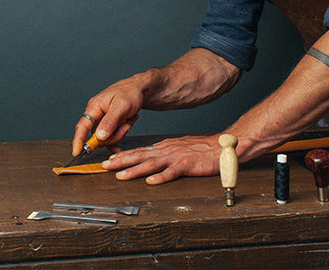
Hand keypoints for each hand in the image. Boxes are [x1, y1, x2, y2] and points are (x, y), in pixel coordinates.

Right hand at [72, 72, 150, 155]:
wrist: (139, 89)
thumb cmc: (129, 93)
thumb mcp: (121, 106)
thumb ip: (110, 122)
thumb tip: (99, 137)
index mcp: (94, 107)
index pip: (82, 127)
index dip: (78, 141)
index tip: (76, 153)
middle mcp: (95, 115)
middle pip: (97, 137)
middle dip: (113, 136)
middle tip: (126, 126)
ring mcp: (102, 120)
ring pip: (106, 138)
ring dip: (120, 133)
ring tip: (129, 120)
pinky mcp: (108, 125)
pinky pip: (111, 137)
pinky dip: (120, 135)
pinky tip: (127, 126)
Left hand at [101, 134, 225, 183]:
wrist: (222, 146)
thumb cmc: (202, 149)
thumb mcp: (178, 147)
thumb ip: (164, 152)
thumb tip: (148, 156)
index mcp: (164, 147)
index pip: (140, 151)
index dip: (123, 155)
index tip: (109, 159)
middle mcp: (167, 151)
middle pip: (140, 156)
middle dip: (121, 161)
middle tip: (105, 166)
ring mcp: (176, 158)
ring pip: (151, 164)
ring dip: (134, 170)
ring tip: (121, 175)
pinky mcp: (188, 165)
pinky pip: (172, 172)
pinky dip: (161, 177)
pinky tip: (151, 181)